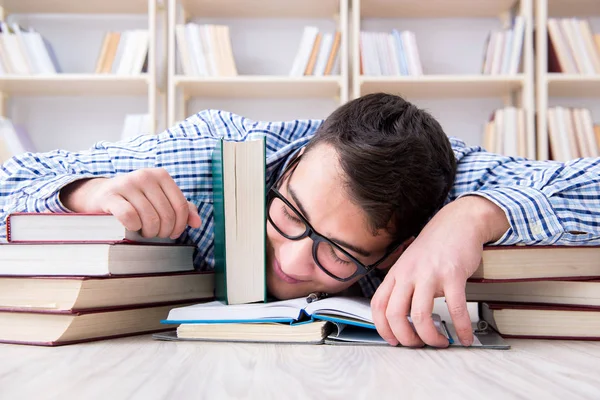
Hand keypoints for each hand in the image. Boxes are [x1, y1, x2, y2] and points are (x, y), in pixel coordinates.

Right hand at [60, 168, 201, 238]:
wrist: (100, 195)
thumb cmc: (135, 200)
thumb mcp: (159, 200)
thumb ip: (181, 208)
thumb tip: (197, 223)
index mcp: (161, 175)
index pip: (181, 205)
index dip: (180, 225)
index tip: (173, 233)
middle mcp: (145, 176)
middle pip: (167, 214)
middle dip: (164, 231)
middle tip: (156, 234)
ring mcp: (127, 184)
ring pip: (150, 217)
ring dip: (149, 232)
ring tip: (144, 232)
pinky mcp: (110, 195)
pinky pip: (129, 216)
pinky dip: (134, 226)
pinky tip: (132, 227)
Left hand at [371, 196, 508, 347]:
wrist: (457, 222)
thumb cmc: (434, 246)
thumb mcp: (409, 263)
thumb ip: (403, 285)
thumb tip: (400, 316)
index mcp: (396, 273)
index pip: (378, 305)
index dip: (383, 327)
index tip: (393, 341)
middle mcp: (408, 274)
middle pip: (395, 314)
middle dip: (406, 338)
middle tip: (418, 345)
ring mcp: (429, 273)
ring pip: (420, 315)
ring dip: (430, 337)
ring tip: (441, 342)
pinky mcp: (452, 274)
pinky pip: (455, 308)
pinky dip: (461, 327)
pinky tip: (465, 336)